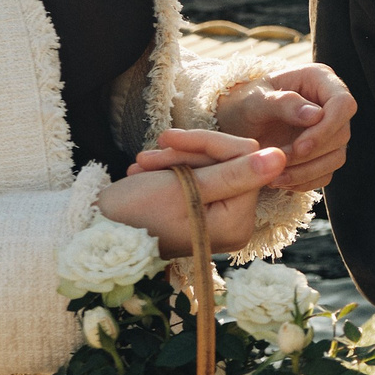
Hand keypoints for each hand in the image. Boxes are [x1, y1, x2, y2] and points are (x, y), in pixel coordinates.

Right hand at [94, 131, 287, 256]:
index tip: (168, 140)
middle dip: (188, 153)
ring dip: (174, 159)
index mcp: (238, 221)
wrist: (94, 234)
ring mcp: (219, 217)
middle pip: (229, 161)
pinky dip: (170, 170)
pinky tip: (144, 173)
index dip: (208, 143)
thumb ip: (234, 172)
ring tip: (141, 167)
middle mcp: (235, 222)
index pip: (243, 158)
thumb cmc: (134, 215)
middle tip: (149, 156)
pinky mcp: (201, 210)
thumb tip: (281, 157)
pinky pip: (197, 176)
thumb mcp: (184, 187)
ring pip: (210, 165)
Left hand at [210, 61, 355, 192]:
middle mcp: (329, 105)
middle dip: (311, 153)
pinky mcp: (321, 155)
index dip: (327, 128)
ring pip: (336, 158)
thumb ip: (283, 104)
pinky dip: (303, 181)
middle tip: (278, 160)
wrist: (231, 126)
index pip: (343, 104)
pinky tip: (278, 179)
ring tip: (274, 175)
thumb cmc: (241, 105)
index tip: (300, 147)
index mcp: (319, 80)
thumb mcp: (254, 101)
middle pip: (341, 134)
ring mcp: (328, 131)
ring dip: (306, 171)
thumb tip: (316, 115)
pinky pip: (324, 174)